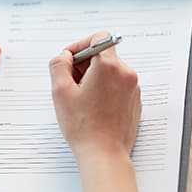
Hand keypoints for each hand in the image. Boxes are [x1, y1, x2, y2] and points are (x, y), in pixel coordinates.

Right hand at [49, 32, 141, 191]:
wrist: (104, 154)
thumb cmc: (83, 126)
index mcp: (109, 66)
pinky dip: (103, 89)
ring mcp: (132, 88)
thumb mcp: (60, 91)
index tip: (69, 61)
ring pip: (109, 70)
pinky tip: (91, 107)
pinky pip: (116, 85)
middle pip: (102, 54)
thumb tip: (63, 57)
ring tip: (79, 98)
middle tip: (69, 83)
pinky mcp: (134, 101)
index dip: (80, 46)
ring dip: (92, 77)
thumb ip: (58, 65)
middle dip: (83, 64)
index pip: (98, 38)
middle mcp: (125, 73)